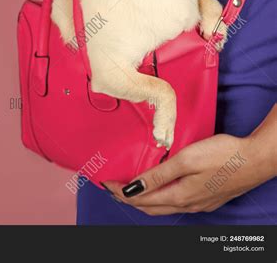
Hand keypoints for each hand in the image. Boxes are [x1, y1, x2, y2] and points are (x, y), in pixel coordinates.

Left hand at [103, 134, 275, 215]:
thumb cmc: (222, 156)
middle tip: (113, 186)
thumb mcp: (186, 161)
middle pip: (150, 207)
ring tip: (131, 187)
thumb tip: (132, 189)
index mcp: (179, 196)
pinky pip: (176, 202)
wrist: (257, 159)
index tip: (105, 183)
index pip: (141, 199)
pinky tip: (160, 187)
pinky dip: (161, 197)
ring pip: (163, 206)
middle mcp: (187, 204)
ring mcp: (199, 202)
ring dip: (144, 198)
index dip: (121, 191)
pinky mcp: (207, 197)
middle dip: (129, 197)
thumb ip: (158, 175)